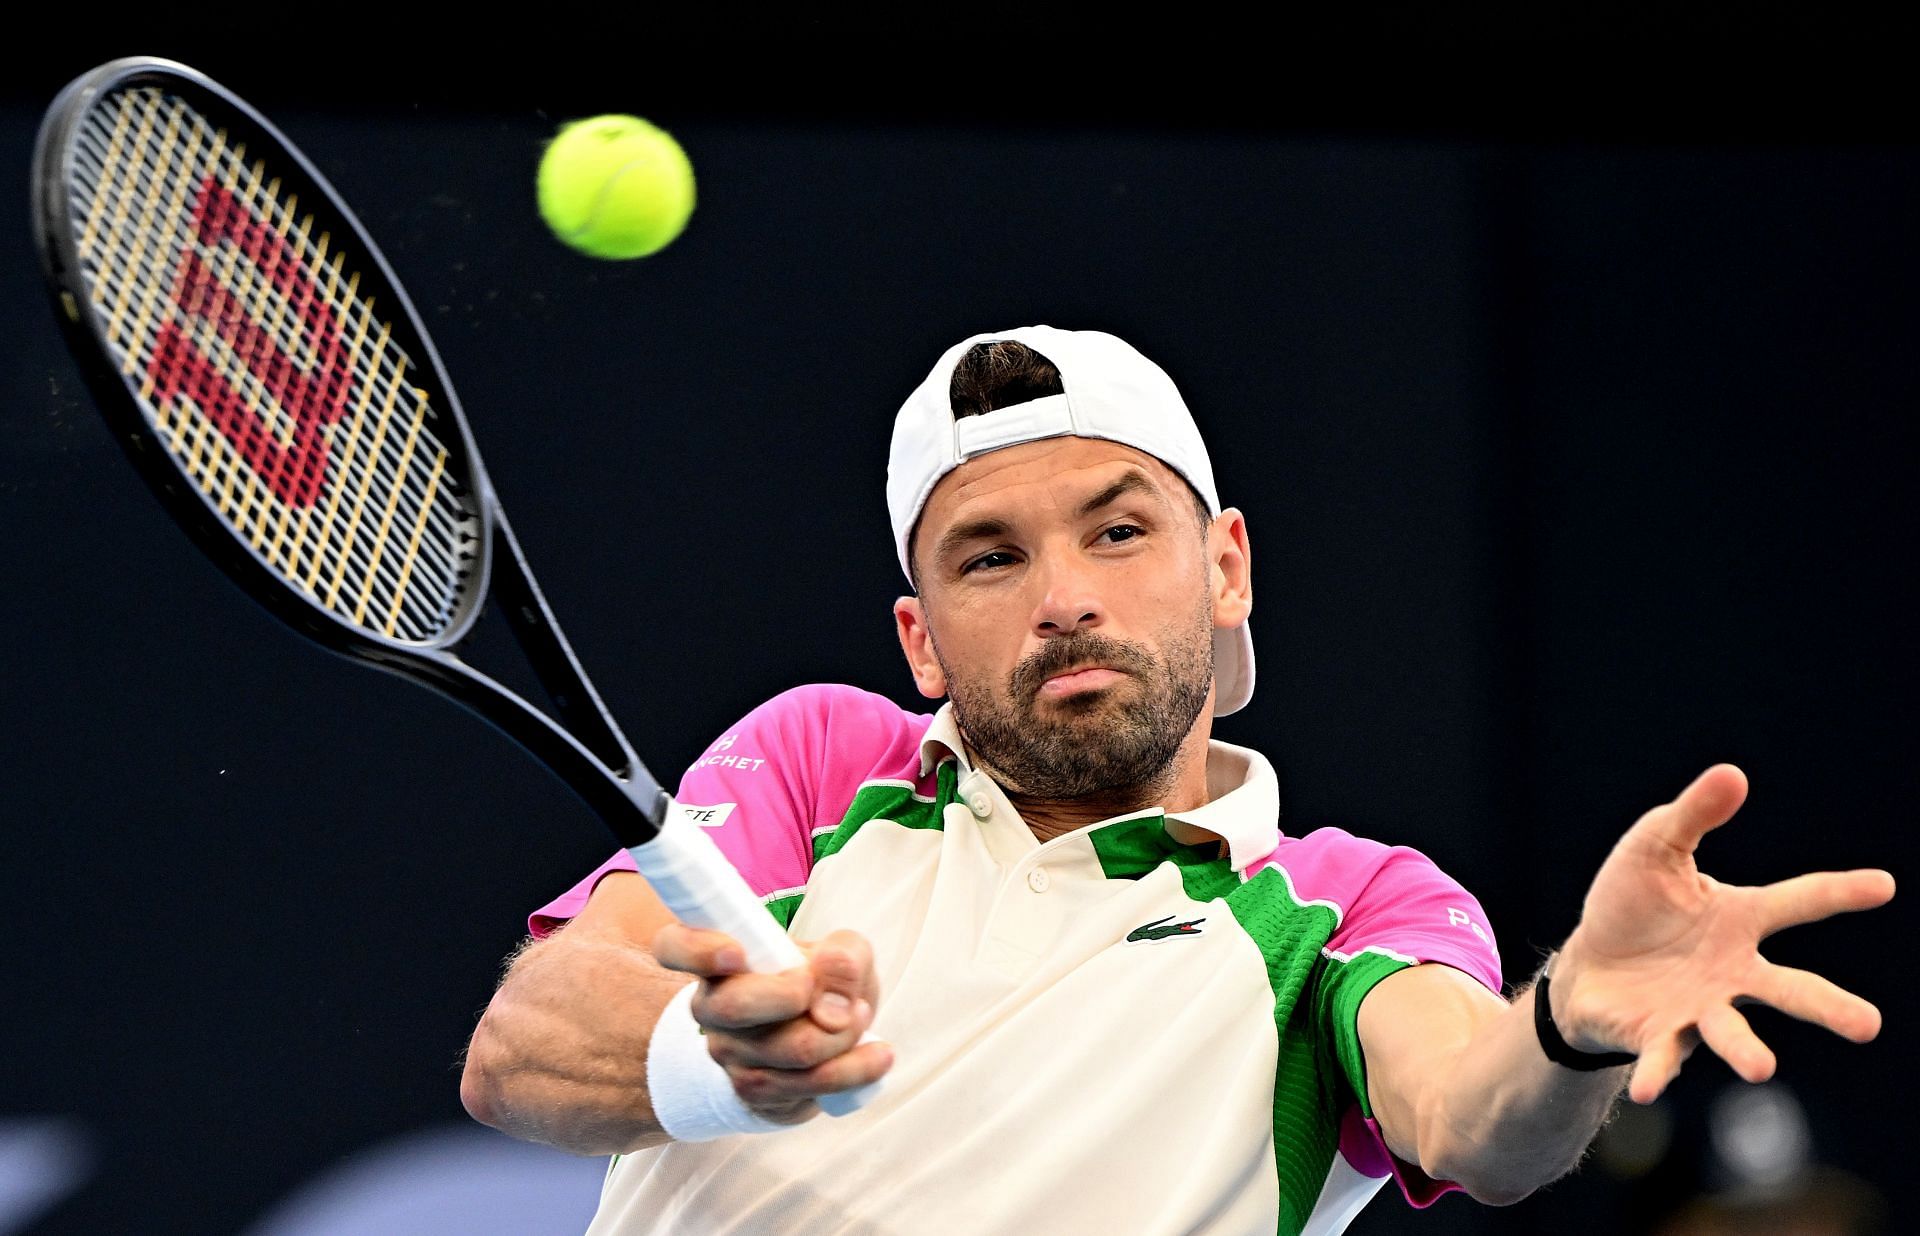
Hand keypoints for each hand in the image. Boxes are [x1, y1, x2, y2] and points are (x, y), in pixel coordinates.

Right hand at [651, 923, 892, 1124]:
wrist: (822, 1037)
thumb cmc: (823, 981)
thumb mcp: (842, 954)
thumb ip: (842, 957)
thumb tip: (828, 990)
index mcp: (721, 959)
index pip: (675, 946)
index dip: (696, 949)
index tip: (736, 953)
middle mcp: (712, 1006)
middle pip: (732, 1007)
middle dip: (795, 998)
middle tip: (836, 991)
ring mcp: (728, 1053)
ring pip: (780, 1053)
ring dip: (839, 1038)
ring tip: (865, 1019)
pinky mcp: (754, 1093)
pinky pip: (803, 1087)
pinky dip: (851, 1071)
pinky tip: (878, 1056)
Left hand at [1552, 764, 1894, 1104]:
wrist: (1589, 964)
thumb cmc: (1633, 904)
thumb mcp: (1654, 848)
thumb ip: (1692, 815)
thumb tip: (1731, 773)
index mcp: (1740, 920)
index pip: (1798, 902)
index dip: (1839, 893)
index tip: (1883, 885)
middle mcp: (1733, 972)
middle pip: (1790, 990)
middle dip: (1828, 1008)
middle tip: (1868, 1026)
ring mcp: (1700, 1010)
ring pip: (1732, 1033)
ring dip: (1745, 1050)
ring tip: (1761, 1067)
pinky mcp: (1659, 1037)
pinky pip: (1660, 1057)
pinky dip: (1655, 1074)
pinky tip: (1645, 1091)